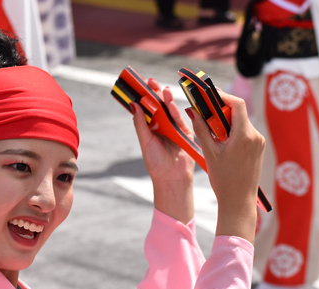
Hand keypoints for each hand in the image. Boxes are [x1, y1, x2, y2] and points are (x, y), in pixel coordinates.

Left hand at [132, 78, 194, 223]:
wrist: (172, 178)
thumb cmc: (156, 163)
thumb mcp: (145, 141)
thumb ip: (141, 123)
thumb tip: (134, 105)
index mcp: (150, 129)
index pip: (146, 110)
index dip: (143, 97)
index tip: (139, 85)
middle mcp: (162, 127)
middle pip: (158, 106)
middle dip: (154, 94)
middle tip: (150, 81)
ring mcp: (174, 128)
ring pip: (169, 110)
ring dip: (165, 98)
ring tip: (160, 88)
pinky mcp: (185, 132)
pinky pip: (179, 118)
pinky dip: (174, 109)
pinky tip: (169, 101)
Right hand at [188, 89, 264, 242]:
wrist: (239, 201)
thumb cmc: (224, 180)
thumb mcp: (210, 153)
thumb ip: (202, 129)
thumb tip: (193, 111)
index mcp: (245, 135)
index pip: (237, 104)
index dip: (222, 96)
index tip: (208, 96)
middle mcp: (255, 136)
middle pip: (238, 112)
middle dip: (221, 111)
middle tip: (205, 114)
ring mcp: (258, 142)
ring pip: (240, 123)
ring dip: (225, 122)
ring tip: (211, 132)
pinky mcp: (258, 148)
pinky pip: (244, 133)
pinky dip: (232, 132)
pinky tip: (221, 143)